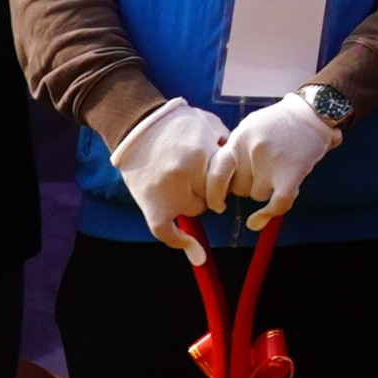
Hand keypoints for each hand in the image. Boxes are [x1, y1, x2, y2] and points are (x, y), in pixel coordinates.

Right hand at [114, 97, 230, 242]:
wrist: (136, 124)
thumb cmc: (175, 122)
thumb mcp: (207, 122)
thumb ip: (225, 142)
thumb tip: (241, 165)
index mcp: (203, 151)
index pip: (229, 178)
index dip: (227, 177)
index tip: (224, 176)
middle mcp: (186, 171)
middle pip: (214, 195)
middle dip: (211, 188)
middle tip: (198, 177)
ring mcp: (167, 189)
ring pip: (195, 209)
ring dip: (194, 200)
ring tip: (181, 185)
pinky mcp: (150, 202)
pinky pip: (166, 231)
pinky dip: (181, 242)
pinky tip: (196, 254)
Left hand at [217, 96, 341, 224]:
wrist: (312, 112)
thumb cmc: (279, 121)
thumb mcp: (249, 127)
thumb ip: (234, 151)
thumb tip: (221, 181)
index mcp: (238, 139)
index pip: (216, 173)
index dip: (213, 192)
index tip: (217, 203)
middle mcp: (251, 150)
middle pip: (238, 188)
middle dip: (247, 185)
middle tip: (262, 171)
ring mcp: (271, 162)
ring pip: (257, 195)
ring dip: (265, 190)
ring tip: (278, 171)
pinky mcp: (291, 172)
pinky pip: (276, 203)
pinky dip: (266, 215)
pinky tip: (258, 221)